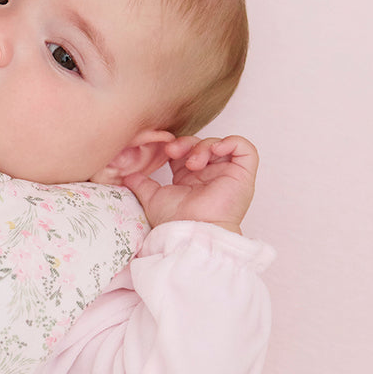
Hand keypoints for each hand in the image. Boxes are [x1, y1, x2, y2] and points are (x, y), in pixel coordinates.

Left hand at [122, 135, 258, 234]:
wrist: (191, 231)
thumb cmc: (175, 221)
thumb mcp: (152, 198)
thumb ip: (141, 184)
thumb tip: (127, 175)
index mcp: (191, 179)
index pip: (187, 150)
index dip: (177, 146)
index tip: (165, 151)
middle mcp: (210, 175)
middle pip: (202, 144)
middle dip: (188, 143)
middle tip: (173, 152)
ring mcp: (227, 174)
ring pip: (220, 144)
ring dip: (204, 146)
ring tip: (193, 163)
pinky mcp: (243, 175)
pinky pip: (245, 149)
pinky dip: (230, 143)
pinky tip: (215, 150)